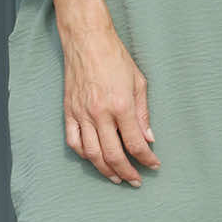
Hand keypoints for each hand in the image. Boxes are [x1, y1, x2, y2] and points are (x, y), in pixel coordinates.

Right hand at [58, 12, 160, 185]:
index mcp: (121, 105)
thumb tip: (148, 138)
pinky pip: (73, 141)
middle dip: (127, 172)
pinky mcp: (69, 111)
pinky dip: (84, 155)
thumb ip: (143, 113)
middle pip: (113, 155)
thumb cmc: (115, 57)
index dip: (146, 159)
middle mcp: (100, 113)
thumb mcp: (138, 82)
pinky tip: (94, 159)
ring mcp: (82, 114)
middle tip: (136, 181)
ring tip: (116, 177)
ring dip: (105, 170)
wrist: (86, 40)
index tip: (153, 166)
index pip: (135, 143)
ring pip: (92, 154)